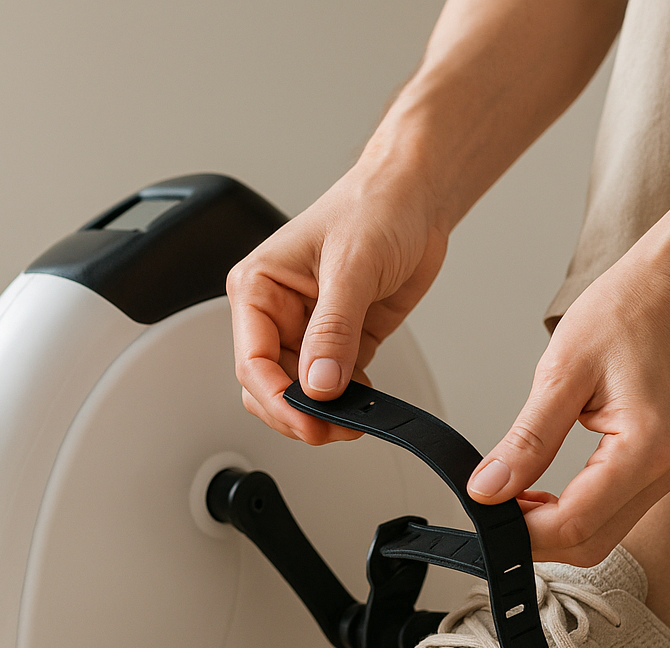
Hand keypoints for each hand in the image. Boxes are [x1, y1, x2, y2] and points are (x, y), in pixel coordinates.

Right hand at [229, 164, 448, 444]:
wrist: (416, 197)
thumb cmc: (374, 207)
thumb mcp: (351, 267)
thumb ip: (333, 330)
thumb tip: (319, 383)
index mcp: (258, 288)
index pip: (253, 361)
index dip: (278, 399)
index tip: (307, 422)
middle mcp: (277, 312)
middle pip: (271, 387)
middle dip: (298, 414)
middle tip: (334, 429)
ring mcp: (310, 330)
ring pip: (301, 394)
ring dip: (325, 414)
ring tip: (356, 419)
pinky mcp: (342, 342)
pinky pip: (334, 387)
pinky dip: (348, 403)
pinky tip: (366, 402)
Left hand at [466, 258, 669, 564]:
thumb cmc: (624, 314)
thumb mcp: (561, 372)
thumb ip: (526, 439)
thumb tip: (487, 490)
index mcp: (647, 448)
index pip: (575, 523)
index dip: (522, 530)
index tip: (483, 512)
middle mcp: (664, 472)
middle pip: (589, 544)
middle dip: (534, 538)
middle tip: (490, 509)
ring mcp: (663, 474)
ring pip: (599, 537)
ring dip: (551, 529)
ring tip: (510, 496)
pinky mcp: (654, 470)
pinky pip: (609, 515)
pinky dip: (569, 514)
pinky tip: (537, 492)